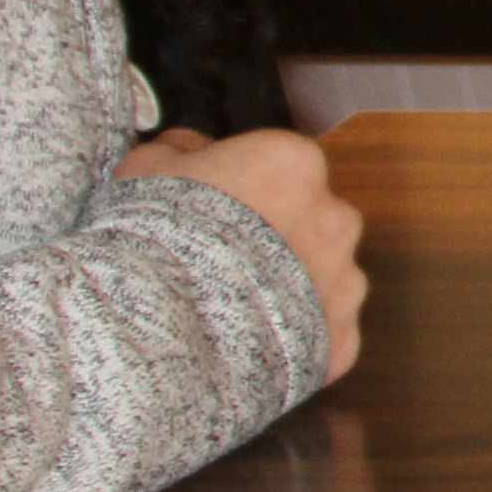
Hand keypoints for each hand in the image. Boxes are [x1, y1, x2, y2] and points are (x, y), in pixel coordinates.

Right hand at [116, 125, 368, 378]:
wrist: (168, 326)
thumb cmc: (158, 238)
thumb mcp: (147, 170)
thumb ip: (179, 149)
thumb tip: (188, 145)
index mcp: (295, 165)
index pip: (283, 167)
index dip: (246, 189)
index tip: (218, 210)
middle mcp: (334, 218)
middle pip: (312, 221)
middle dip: (279, 238)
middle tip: (228, 262)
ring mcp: (344, 281)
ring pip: (324, 278)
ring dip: (293, 288)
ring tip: (238, 310)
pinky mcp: (341, 338)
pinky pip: (323, 333)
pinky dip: (295, 338)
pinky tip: (253, 346)